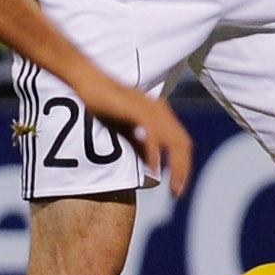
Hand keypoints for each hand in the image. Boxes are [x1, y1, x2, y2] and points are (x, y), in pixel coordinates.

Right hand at [81, 76, 193, 192]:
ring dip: (176, 166)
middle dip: (184, 169)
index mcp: (161, 114)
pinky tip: (154, 168)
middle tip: (178, 192)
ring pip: (174, 141)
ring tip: (173, 185)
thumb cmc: (105, 104)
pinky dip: (156, 153)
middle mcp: (161, 111)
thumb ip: (140, 145)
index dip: (183, 164)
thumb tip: (153, 166)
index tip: (178, 184)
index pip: (181, 142)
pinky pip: (153, 135)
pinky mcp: (139, 109)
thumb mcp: (126, 130)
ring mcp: (152, 109)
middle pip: (183, 143)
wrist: (90, 82)